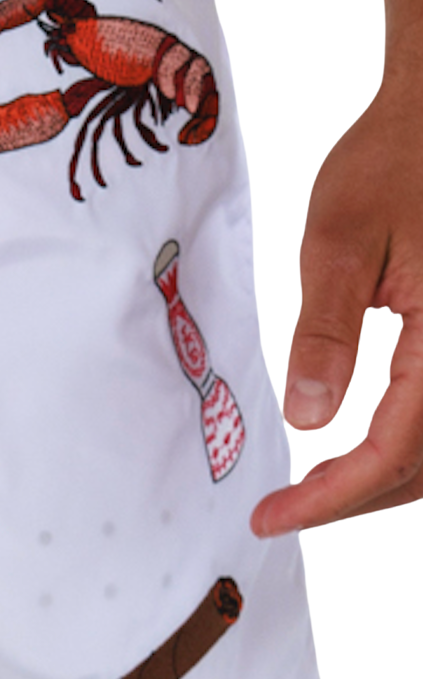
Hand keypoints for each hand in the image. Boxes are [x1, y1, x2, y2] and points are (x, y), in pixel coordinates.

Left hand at [251, 68, 422, 535]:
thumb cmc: (394, 161)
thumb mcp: (342, 243)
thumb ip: (328, 333)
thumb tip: (308, 420)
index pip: (398, 451)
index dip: (333, 498)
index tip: (273, 517)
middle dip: (352, 500)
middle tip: (280, 513)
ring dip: (380, 480)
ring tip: (309, 493)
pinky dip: (405, 447)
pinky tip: (354, 453)